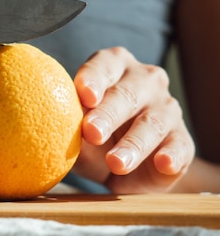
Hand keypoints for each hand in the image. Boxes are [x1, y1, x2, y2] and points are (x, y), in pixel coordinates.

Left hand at [72, 47, 194, 192]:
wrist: (120, 170)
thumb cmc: (90, 135)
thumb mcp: (74, 130)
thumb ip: (67, 123)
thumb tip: (54, 124)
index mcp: (113, 66)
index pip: (104, 65)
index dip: (93, 78)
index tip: (84, 96)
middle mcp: (144, 80)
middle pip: (127, 94)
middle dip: (108, 114)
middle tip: (91, 132)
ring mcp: (166, 108)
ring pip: (152, 122)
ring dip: (133, 144)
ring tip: (116, 163)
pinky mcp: (181, 138)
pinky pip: (179, 145)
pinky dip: (171, 155)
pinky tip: (162, 163)